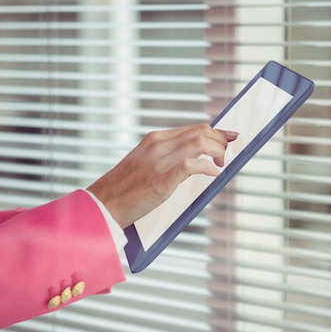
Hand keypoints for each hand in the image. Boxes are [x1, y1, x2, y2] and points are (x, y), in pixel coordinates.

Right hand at [87, 123, 237, 228]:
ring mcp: (159, 161)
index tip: (228, 138)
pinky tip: (212, 174)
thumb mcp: (144, 162)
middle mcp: (158, 145)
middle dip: (221, 140)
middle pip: (201, 131)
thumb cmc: (123, 188)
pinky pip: (191, 165)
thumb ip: (166, 156)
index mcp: (155, 139)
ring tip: (221, 164)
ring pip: (200, 143)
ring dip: (217, 152)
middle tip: (227, 154)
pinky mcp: (161, 180)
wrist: (102, 203)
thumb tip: (192, 160)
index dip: (216, 132)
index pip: (194, 128)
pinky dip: (206, 168)